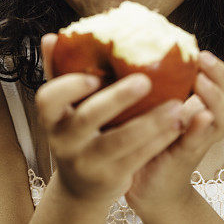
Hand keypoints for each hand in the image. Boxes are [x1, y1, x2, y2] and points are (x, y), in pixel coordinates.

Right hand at [35, 33, 186, 205]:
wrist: (81, 186)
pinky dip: (157, 140)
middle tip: (144, 81)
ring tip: (175, 105)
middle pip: (86, 119)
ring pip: (118, 141)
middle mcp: (64, 141)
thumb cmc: (76, 133)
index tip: (93, 75)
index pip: (48, 100)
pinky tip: (176, 125)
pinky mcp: (110, 177)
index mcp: (52, 118)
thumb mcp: (64, 107)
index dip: (68, 87)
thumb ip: (59, 72)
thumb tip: (52, 37)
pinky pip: (136, 157)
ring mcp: (86, 162)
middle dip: (116, 99)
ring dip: (149, 122)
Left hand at [123, 50, 223, 215]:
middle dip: (222, 76)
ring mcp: (198, 142)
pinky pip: (197, 141)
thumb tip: (145, 49)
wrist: (146, 189)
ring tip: (201, 81)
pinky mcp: (183, 158)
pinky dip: (200, 128)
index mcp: (202, 110)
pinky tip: (199, 115)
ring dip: (215, 97)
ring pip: (223, 119)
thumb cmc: (151, 144)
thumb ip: (161, 87)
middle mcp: (206, 125)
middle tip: (203, 58)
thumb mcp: (157, 110)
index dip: (220, 69)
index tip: (201, 51)